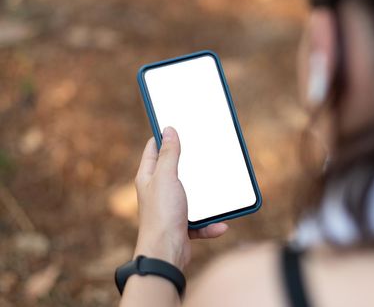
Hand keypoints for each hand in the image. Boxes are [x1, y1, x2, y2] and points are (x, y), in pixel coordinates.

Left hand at [133, 127, 227, 269]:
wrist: (165, 253)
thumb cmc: (162, 214)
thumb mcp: (166, 177)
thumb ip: (169, 154)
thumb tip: (168, 130)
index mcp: (148, 177)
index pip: (153, 149)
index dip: (164, 136)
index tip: (178, 126)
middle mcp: (158, 191)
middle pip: (174, 170)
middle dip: (190, 165)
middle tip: (204, 153)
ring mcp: (170, 208)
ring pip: (192, 195)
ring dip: (206, 197)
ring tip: (217, 193)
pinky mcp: (182, 225)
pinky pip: (201, 221)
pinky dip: (211, 223)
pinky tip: (220, 224)